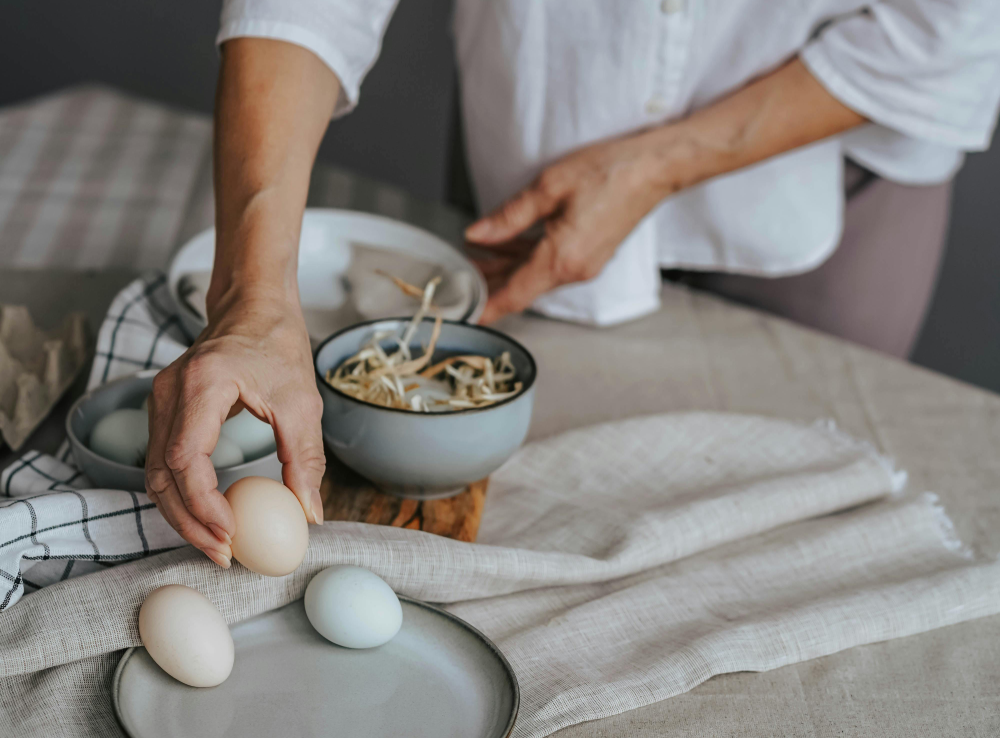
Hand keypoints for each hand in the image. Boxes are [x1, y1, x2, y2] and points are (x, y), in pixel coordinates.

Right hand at [145, 289, 325, 567]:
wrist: (254, 309)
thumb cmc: (278, 346)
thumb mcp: (303, 403)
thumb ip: (305, 460)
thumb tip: (311, 514)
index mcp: (203, 384)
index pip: (186, 458)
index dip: (203, 504)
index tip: (231, 533)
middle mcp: (170, 392)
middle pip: (160, 474)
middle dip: (189, 522)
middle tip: (223, 554)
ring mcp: (160, 400)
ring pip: (155, 473)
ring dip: (181, 514)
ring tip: (217, 544)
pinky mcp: (164, 409)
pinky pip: (161, 461)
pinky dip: (180, 494)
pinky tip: (208, 514)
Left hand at [466, 131, 672, 323]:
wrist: (654, 168)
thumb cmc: (610, 172)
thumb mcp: (549, 188)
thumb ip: (509, 216)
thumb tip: (477, 234)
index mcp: (562, 259)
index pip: (514, 295)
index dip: (486, 307)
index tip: (465, 315)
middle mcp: (574, 270)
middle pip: (521, 288)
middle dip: (488, 285)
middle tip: (458, 277)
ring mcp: (583, 264)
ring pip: (534, 276)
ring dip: (504, 270)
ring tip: (474, 258)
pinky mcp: (589, 254)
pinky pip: (549, 265)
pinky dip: (524, 259)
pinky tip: (505, 246)